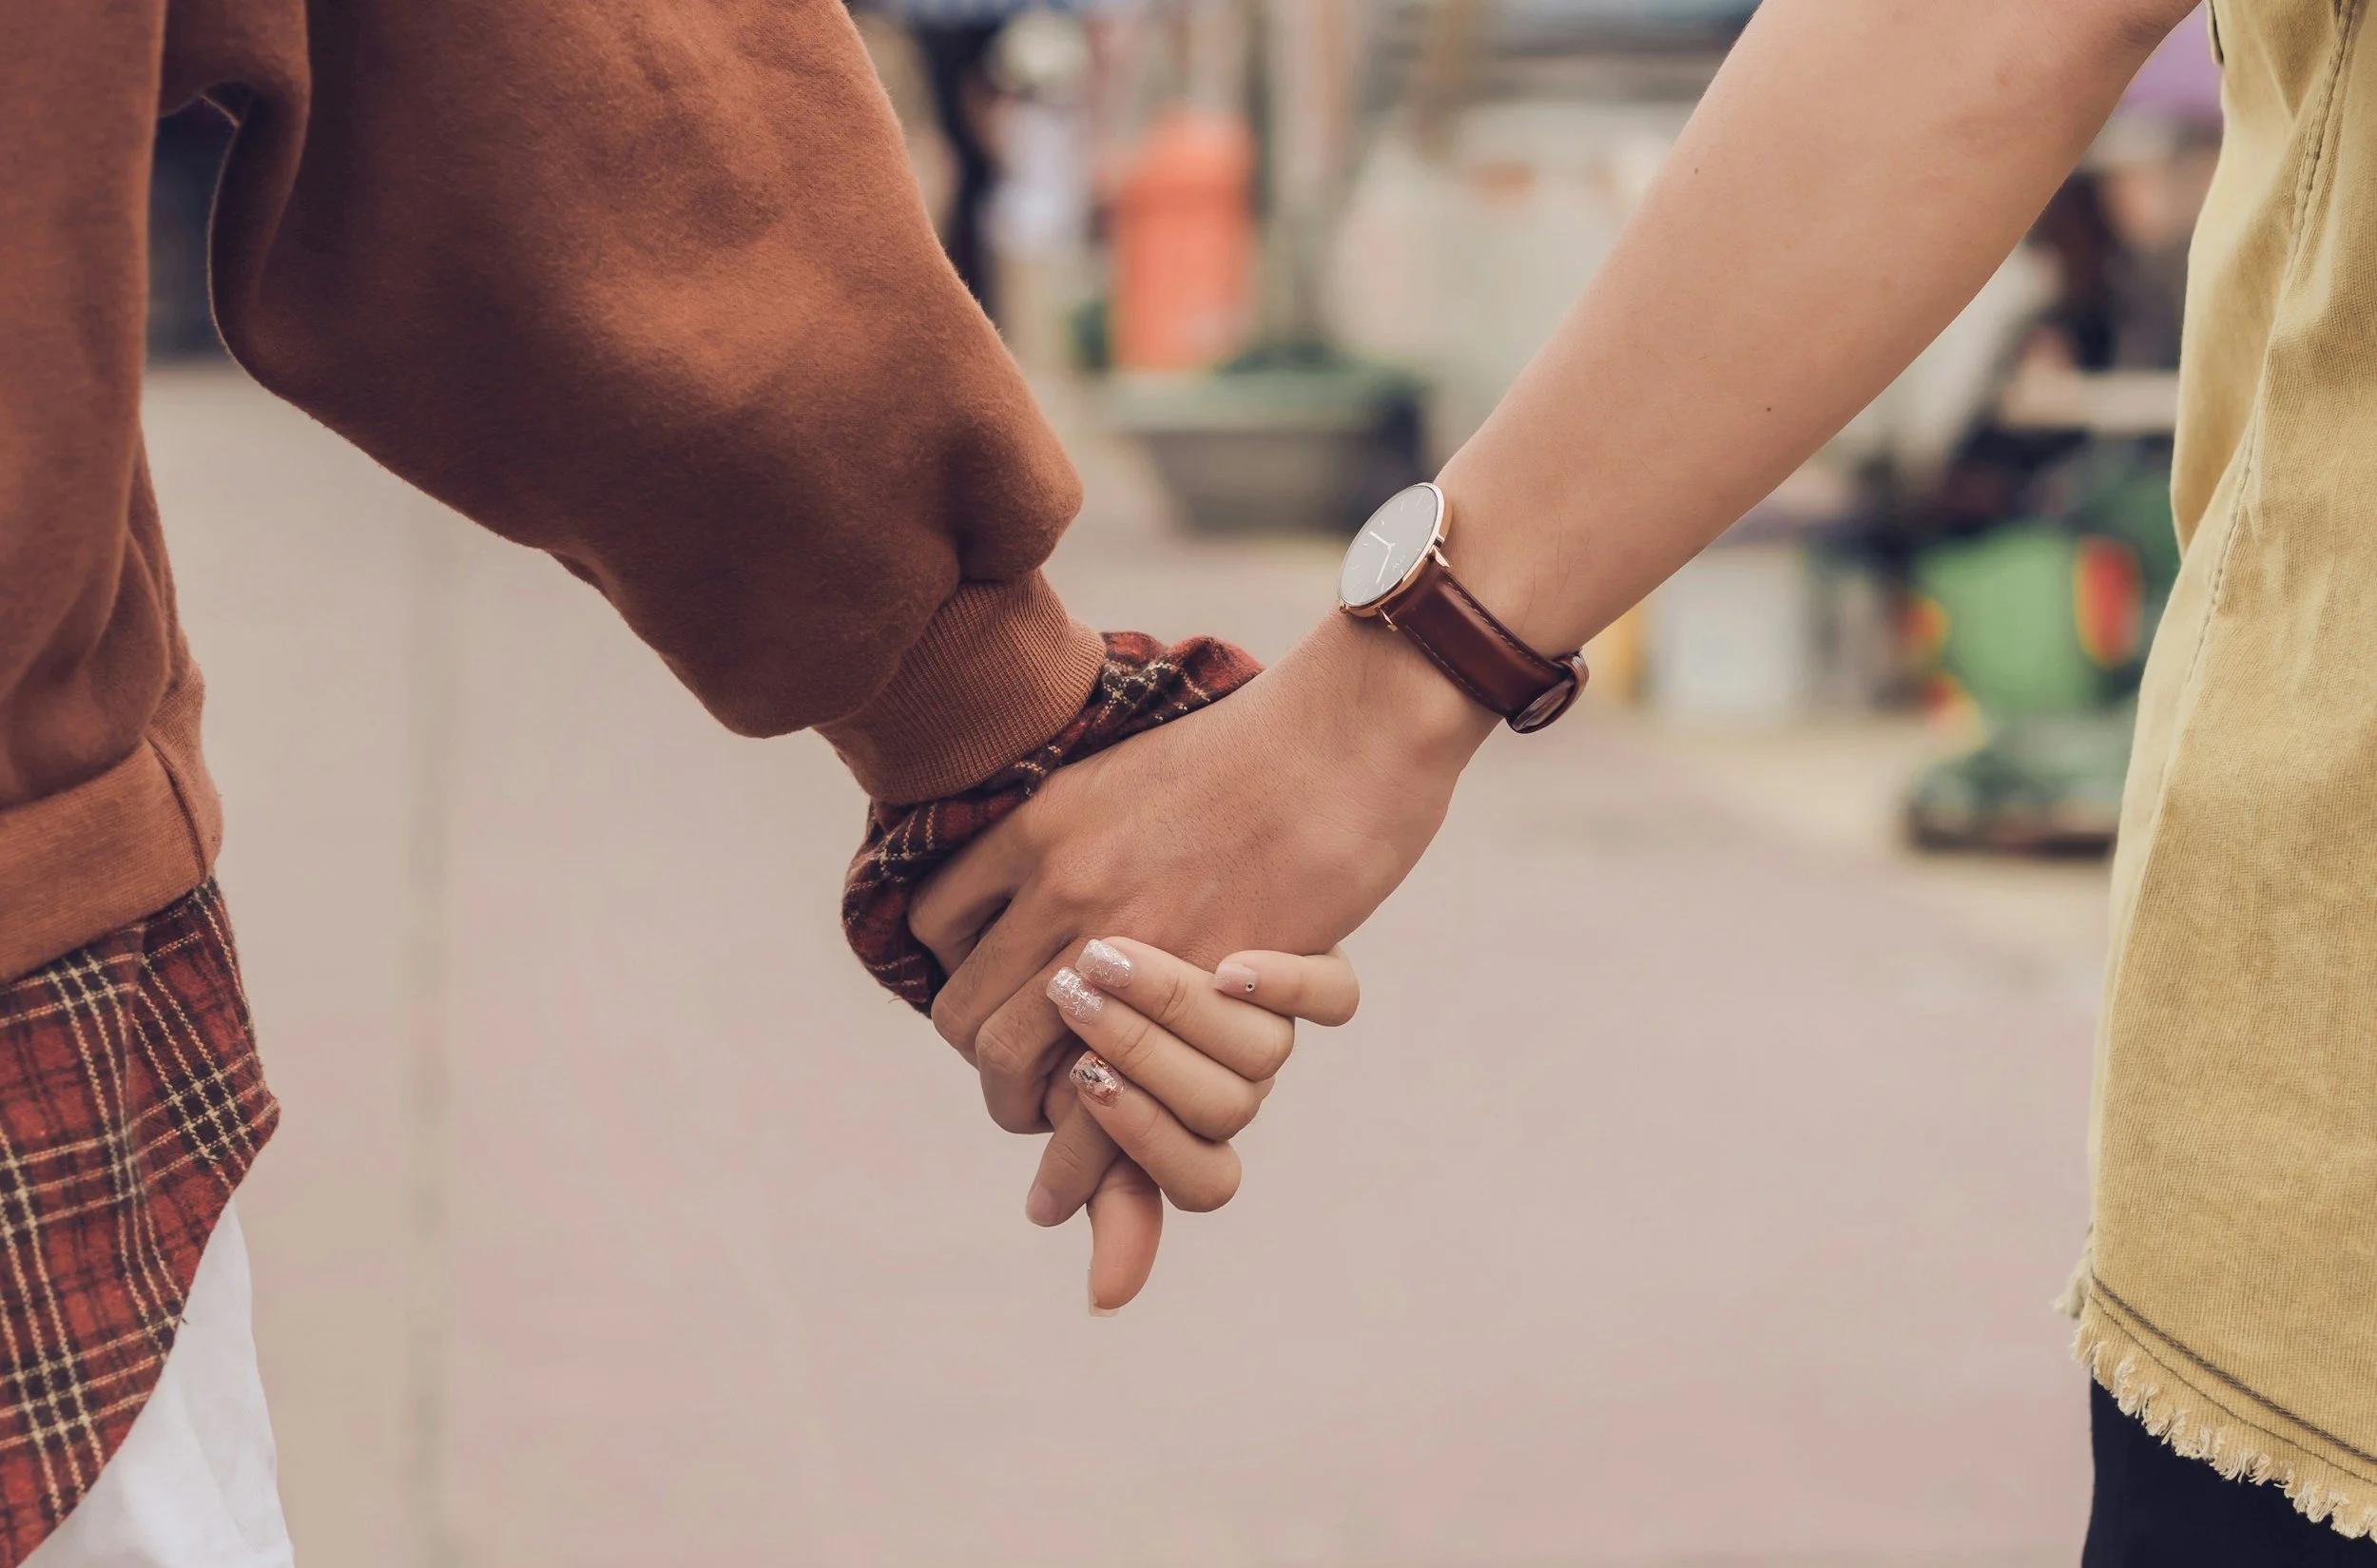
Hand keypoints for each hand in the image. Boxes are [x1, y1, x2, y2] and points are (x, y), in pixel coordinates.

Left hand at [913, 613, 1486, 1133]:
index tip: (992, 992)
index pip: (934, 922)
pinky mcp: (1188, 986)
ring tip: (1048, 1116)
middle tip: (1014, 1080)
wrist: (1345, 743)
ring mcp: (1121, 939)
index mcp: (1038, 823)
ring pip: (1008, 1057)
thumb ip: (1073, 828)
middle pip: (960, 1010)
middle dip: (982, 1059)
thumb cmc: (1258, 749)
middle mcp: (1061, 883)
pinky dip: (1082, 1127)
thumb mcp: (1127, 769)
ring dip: (1020, 1105)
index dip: (955, 970)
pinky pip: (1092, 1084)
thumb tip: (1042, 881)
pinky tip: (1098, 1118)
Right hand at [1027, 939, 1358, 1311]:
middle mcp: (1243, 1086)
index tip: (1083, 1084)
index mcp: (1196, 1129)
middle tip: (1069, 994)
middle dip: (1137, 1049)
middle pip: (1222, 1106)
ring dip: (1181, 1005)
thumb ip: (1099, 1180)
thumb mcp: (1096, 1098)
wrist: (1171, 915)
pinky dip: (1289, 985)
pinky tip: (1232, 965)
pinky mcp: (1319, 959)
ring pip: (1264, 1054)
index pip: (1200, 1181)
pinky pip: (1336, 1000)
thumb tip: (1105, 1303)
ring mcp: (1281, 1027)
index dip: (1143, 1140)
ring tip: (1107, 956)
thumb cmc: (1117, 1025)